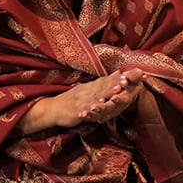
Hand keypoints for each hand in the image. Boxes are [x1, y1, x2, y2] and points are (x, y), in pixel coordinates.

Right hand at [23, 69, 144, 131]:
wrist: (51, 108)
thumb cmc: (71, 100)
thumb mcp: (86, 90)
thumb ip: (101, 84)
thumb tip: (118, 73)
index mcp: (91, 87)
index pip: (106, 80)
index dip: (118, 77)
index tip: (130, 73)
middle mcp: (87, 90)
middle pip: (103, 85)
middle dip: (116, 82)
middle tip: (128, 78)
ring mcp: (81, 99)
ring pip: (96, 95)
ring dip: (107, 91)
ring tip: (118, 89)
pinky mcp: (76, 110)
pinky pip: (85, 108)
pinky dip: (92, 106)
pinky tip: (99, 105)